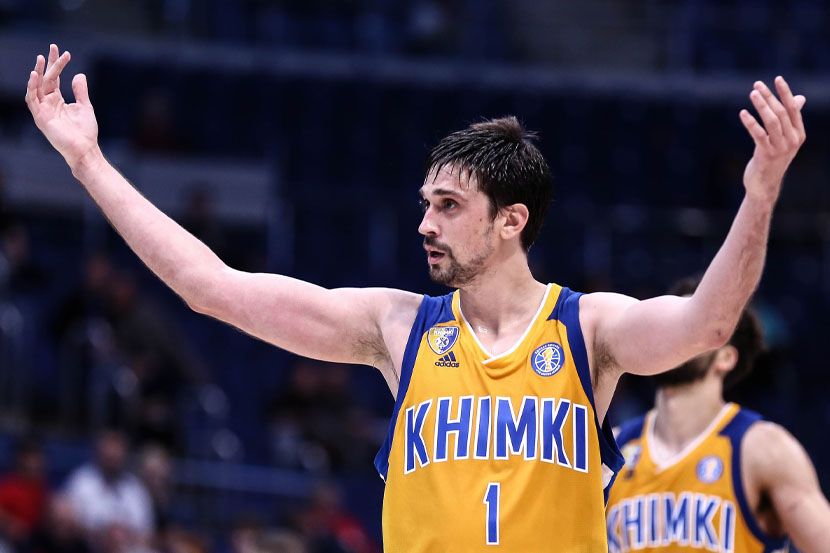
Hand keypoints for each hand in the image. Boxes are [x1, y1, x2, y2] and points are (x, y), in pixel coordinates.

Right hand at [25, 44, 98, 169]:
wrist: (85, 149)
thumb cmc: (85, 131)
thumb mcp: (84, 106)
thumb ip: (80, 91)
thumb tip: (79, 74)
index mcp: (57, 100)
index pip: (54, 78)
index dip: (57, 64)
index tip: (63, 52)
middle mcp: (48, 103)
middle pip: (45, 79)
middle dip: (49, 64)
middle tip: (52, 48)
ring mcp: (43, 110)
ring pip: (36, 87)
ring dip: (38, 73)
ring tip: (42, 59)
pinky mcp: (41, 118)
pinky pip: (32, 100)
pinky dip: (32, 88)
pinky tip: (35, 76)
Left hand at [739, 76, 805, 204]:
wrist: (764, 185)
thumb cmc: (772, 158)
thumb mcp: (784, 139)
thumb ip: (790, 119)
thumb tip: (800, 98)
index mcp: (799, 134)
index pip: (793, 109)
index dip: (785, 93)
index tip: (777, 79)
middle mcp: (793, 140)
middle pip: (781, 113)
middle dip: (769, 97)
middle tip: (757, 85)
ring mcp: (781, 148)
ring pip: (772, 121)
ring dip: (762, 106)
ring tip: (752, 94)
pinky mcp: (767, 154)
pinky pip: (759, 134)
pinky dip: (751, 123)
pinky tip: (743, 113)